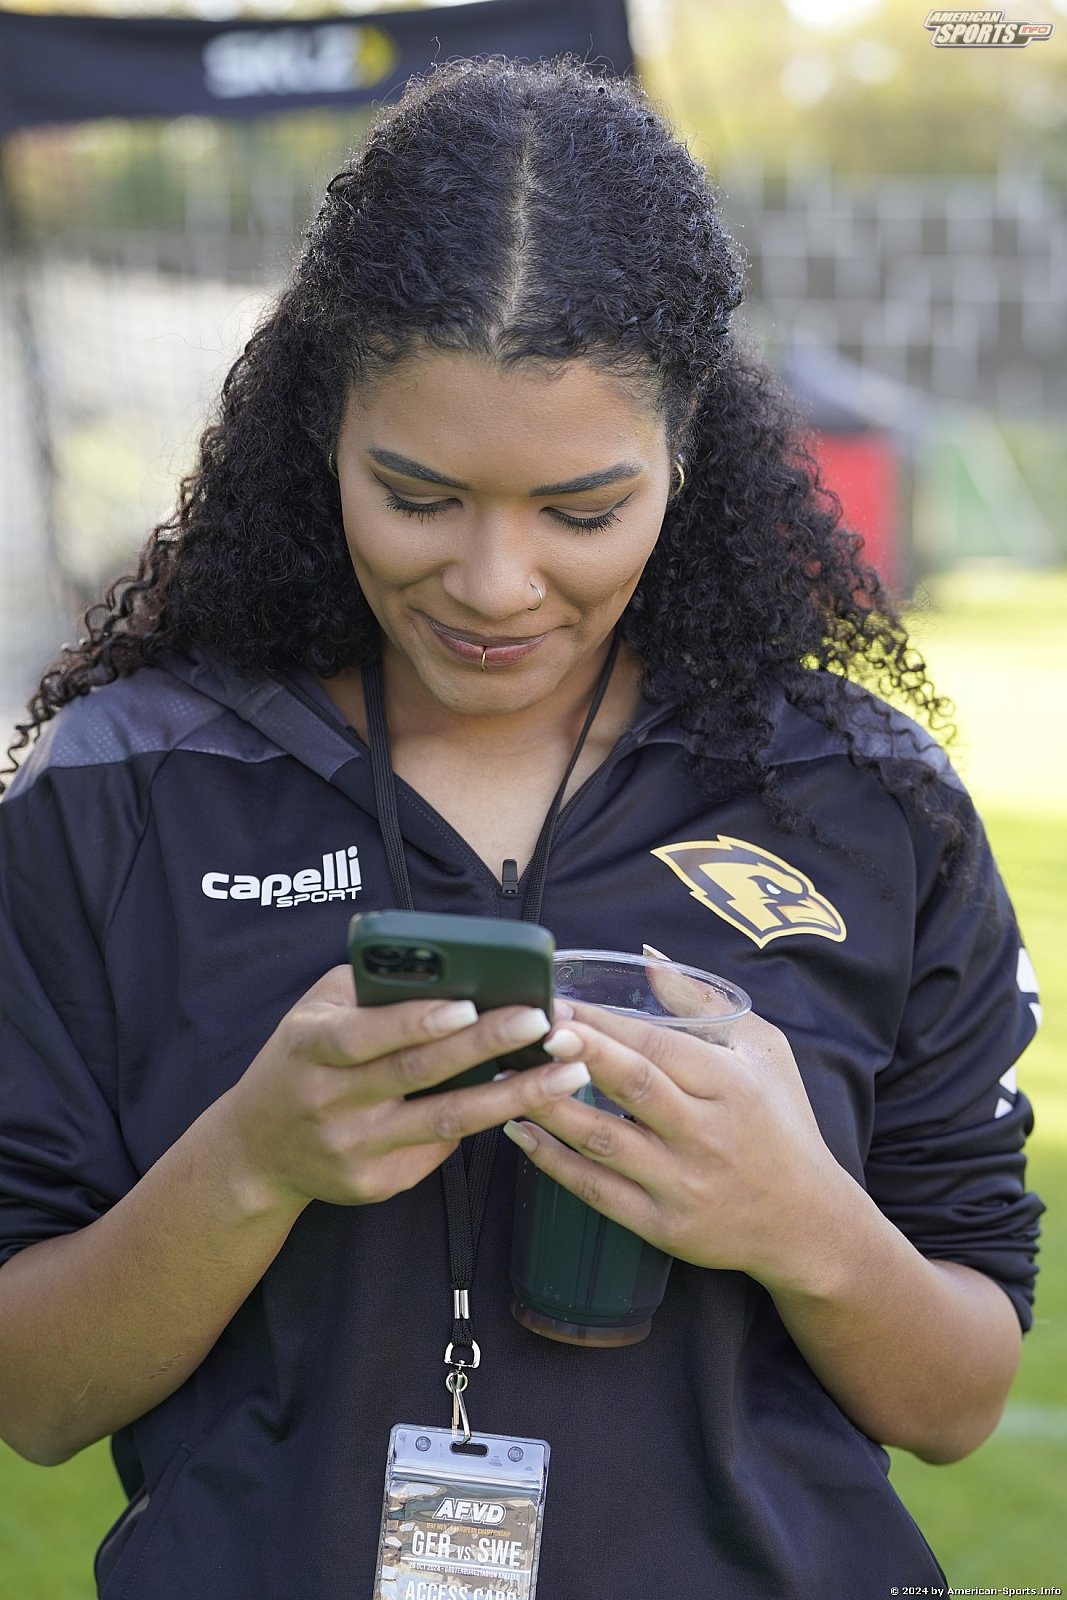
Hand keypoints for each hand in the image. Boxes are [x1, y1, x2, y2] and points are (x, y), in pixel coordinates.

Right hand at [218, 966, 588, 1214]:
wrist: (256, 1152)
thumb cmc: (300, 1059)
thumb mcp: (315, 1011)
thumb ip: (370, 989)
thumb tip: (452, 968)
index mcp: (309, 1048)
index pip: (365, 1035)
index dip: (416, 1021)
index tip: (469, 1002)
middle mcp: (330, 1103)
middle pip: (418, 1075)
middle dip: (486, 1047)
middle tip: (542, 1023)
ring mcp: (354, 1150)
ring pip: (446, 1122)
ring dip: (513, 1095)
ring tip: (567, 1072)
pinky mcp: (377, 1184)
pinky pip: (440, 1148)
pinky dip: (489, 1121)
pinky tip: (533, 1101)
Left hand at [502, 998, 847, 1292]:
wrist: (808, 1225)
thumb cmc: (782, 1124)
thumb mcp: (764, 1052)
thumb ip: (703, 1004)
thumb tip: (648, 956)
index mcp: (731, 1086)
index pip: (659, 1046)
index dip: (605, 1024)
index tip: (558, 1003)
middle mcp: (706, 1135)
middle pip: (632, 1087)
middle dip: (577, 1054)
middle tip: (530, 1028)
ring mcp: (682, 1184)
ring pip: (604, 1141)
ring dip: (550, 1106)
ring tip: (507, 1076)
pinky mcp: (663, 1227)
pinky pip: (597, 1192)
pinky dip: (553, 1161)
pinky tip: (521, 1131)